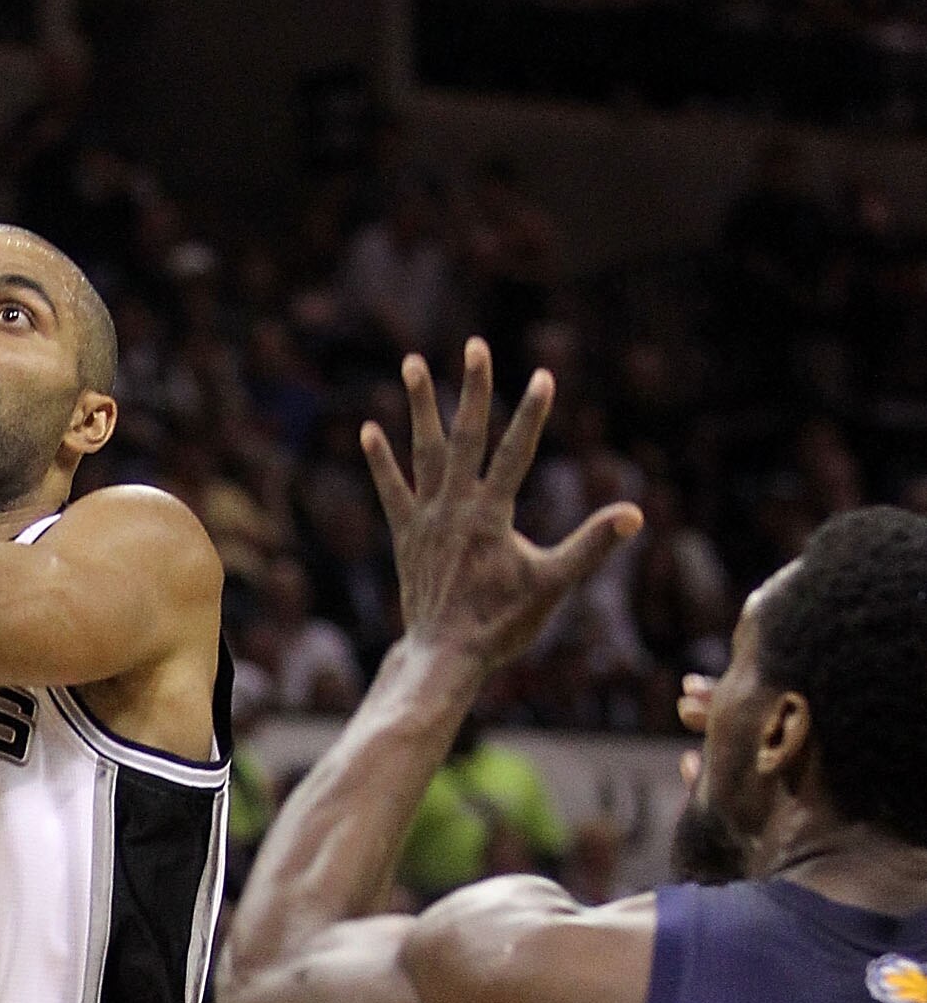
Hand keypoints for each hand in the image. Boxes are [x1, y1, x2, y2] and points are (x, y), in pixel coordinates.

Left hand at [361, 340, 640, 671]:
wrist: (444, 657)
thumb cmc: (501, 625)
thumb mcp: (552, 585)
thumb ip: (590, 545)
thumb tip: (634, 514)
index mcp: (492, 515)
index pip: (517, 453)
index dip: (531, 414)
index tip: (543, 376)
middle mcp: (456, 509)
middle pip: (467, 437)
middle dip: (475, 389)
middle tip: (476, 345)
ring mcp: (427, 520)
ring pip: (423, 452)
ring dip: (421, 406)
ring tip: (412, 362)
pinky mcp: (406, 537)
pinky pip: (391, 491)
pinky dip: (381, 462)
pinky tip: (369, 430)